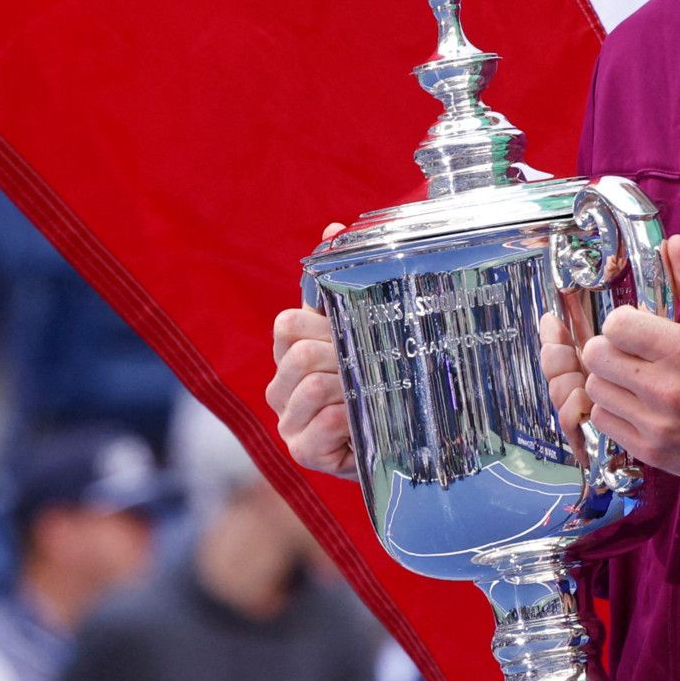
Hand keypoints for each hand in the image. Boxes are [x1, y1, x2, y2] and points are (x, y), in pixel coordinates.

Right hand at [265, 222, 354, 476]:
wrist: (400, 447)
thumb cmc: (377, 386)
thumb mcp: (360, 335)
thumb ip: (341, 288)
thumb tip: (335, 228)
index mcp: (288, 356)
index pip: (288, 323)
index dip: (326, 326)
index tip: (356, 338)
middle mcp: (279, 388)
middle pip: (301, 353)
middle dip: (345, 358)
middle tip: (374, 370)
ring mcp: (287, 422)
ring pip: (315, 385)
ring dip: (353, 388)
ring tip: (374, 397)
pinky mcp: (302, 452)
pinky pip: (324, 422)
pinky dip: (350, 419)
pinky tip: (363, 422)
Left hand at [541, 234, 679, 502]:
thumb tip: (673, 244)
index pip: (616, 324)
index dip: (621, 322)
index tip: (634, 328)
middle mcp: (668, 388)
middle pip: (596, 355)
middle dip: (608, 349)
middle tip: (627, 353)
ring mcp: (657, 423)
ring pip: (595, 389)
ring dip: (608, 380)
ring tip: (632, 380)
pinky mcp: (651, 451)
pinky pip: (603, 421)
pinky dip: (613, 411)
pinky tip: (635, 406)